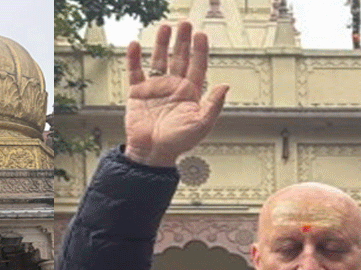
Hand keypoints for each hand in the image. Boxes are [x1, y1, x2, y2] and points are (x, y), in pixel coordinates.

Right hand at [123, 22, 229, 167]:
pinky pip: (136, 71)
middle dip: (182, 41)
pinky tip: (136, 46)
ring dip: (162, 44)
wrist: (151, 154)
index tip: (200, 35)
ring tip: (164, 28)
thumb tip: (225, 86)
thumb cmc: (177, 143)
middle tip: (184, 24)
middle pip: (180, 58)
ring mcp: (156, 89)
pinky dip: (134, 59)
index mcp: (191, 93)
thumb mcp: (201, 124)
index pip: (197, 66)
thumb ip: (214, 105)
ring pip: (159, 60)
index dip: (200, 50)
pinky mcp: (138, 93)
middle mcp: (174, 88)